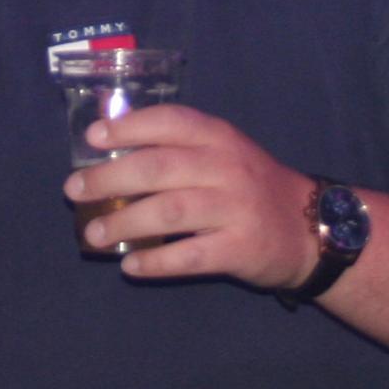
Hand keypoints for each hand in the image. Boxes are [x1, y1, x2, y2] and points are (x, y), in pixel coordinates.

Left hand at [63, 103, 318, 288]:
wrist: (313, 230)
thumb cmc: (253, 188)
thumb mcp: (225, 154)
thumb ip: (180, 150)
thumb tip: (111, 158)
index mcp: (219, 137)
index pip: (169, 121)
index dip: (128, 127)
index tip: (93, 137)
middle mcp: (226, 167)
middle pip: (157, 167)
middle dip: (109, 178)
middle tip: (75, 191)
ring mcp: (235, 208)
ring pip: (168, 211)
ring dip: (123, 224)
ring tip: (93, 235)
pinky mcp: (240, 248)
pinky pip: (188, 256)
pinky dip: (155, 262)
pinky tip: (130, 266)